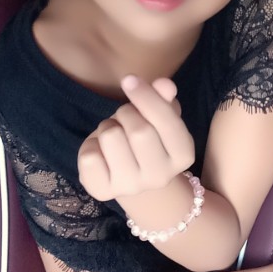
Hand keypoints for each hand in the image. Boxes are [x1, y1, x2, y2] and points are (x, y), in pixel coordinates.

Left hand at [78, 75, 194, 201]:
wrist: (131, 176)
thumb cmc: (149, 138)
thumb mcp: (160, 117)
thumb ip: (164, 98)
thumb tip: (164, 84)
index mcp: (183, 156)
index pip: (168, 122)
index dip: (147, 96)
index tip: (130, 80)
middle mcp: (161, 177)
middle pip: (139, 130)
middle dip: (126, 113)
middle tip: (125, 117)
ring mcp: (131, 187)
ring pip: (111, 138)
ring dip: (107, 126)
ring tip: (114, 135)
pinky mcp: (103, 191)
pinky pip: (89, 156)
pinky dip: (90, 145)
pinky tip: (101, 152)